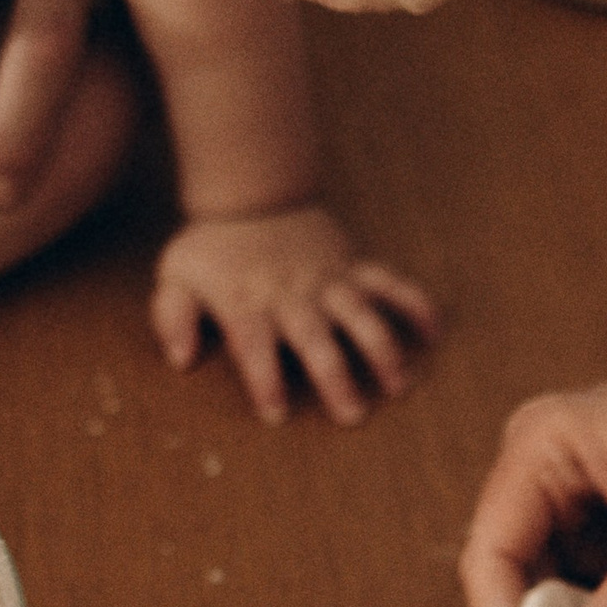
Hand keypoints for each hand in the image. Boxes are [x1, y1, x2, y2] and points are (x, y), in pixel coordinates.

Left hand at [152, 203, 439, 424]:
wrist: (252, 191)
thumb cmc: (212, 246)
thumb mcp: (176, 275)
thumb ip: (172, 317)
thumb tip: (180, 359)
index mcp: (247, 304)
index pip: (255, 347)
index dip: (265, 379)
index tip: (277, 412)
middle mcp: (292, 296)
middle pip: (315, 339)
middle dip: (335, 376)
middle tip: (353, 414)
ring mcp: (328, 280)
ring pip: (361, 315)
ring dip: (382, 348)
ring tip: (400, 384)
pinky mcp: (353, 266)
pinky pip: (390, 283)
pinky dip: (414, 304)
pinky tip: (434, 332)